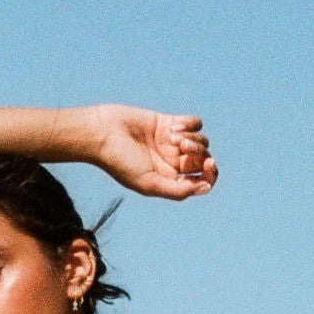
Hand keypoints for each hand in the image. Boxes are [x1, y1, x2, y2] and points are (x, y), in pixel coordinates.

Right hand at [89, 105, 215, 199]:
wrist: (102, 134)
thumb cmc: (120, 163)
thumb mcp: (149, 184)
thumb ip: (178, 191)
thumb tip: (205, 188)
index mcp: (170, 180)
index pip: (202, 181)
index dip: (211, 174)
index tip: (208, 164)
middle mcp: (173, 163)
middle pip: (203, 160)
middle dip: (199, 153)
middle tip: (182, 147)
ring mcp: (172, 143)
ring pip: (201, 141)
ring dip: (193, 138)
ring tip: (172, 136)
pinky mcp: (169, 123)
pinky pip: (194, 123)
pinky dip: (189, 124)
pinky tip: (172, 126)